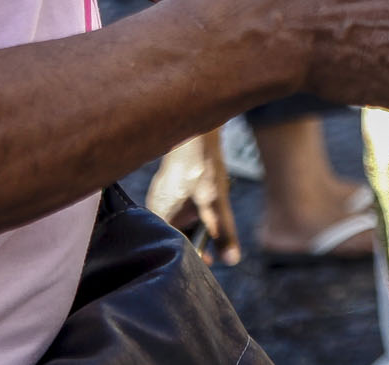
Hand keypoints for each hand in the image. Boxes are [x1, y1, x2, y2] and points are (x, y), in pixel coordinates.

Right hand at [145, 129, 239, 265]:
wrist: (196, 127)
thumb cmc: (201, 162)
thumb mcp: (215, 199)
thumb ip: (223, 231)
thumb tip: (232, 260)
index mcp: (160, 215)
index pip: (176, 248)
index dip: (195, 256)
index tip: (211, 261)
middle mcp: (157, 208)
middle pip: (179, 236)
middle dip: (198, 237)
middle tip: (215, 236)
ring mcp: (162, 195)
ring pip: (183, 220)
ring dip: (200, 221)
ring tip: (212, 208)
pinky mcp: (170, 186)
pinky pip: (183, 206)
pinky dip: (197, 208)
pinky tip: (208, 195)